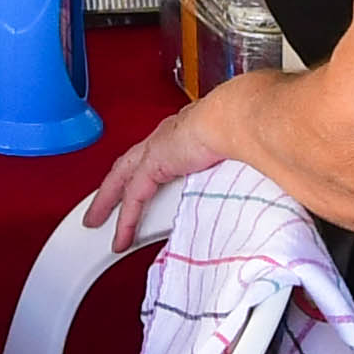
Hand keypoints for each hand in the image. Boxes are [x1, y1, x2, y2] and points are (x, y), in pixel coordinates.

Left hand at [79, 91, 237, 249]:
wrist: (240, 115)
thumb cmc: (250, 123)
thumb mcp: (240, 154)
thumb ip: (238, 170)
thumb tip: (257, 186)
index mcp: (189, 129)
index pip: (161, 152)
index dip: (149, 170)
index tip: (148, 185)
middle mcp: (169, 135)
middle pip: (130, 164)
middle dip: (113, 186)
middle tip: (101, 205)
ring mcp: (158, 147)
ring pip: (122, 179)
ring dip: (107, 202)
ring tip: (96, 223)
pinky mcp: (154, 162)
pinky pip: (134, 197)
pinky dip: (127, 219)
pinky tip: (121, 238)